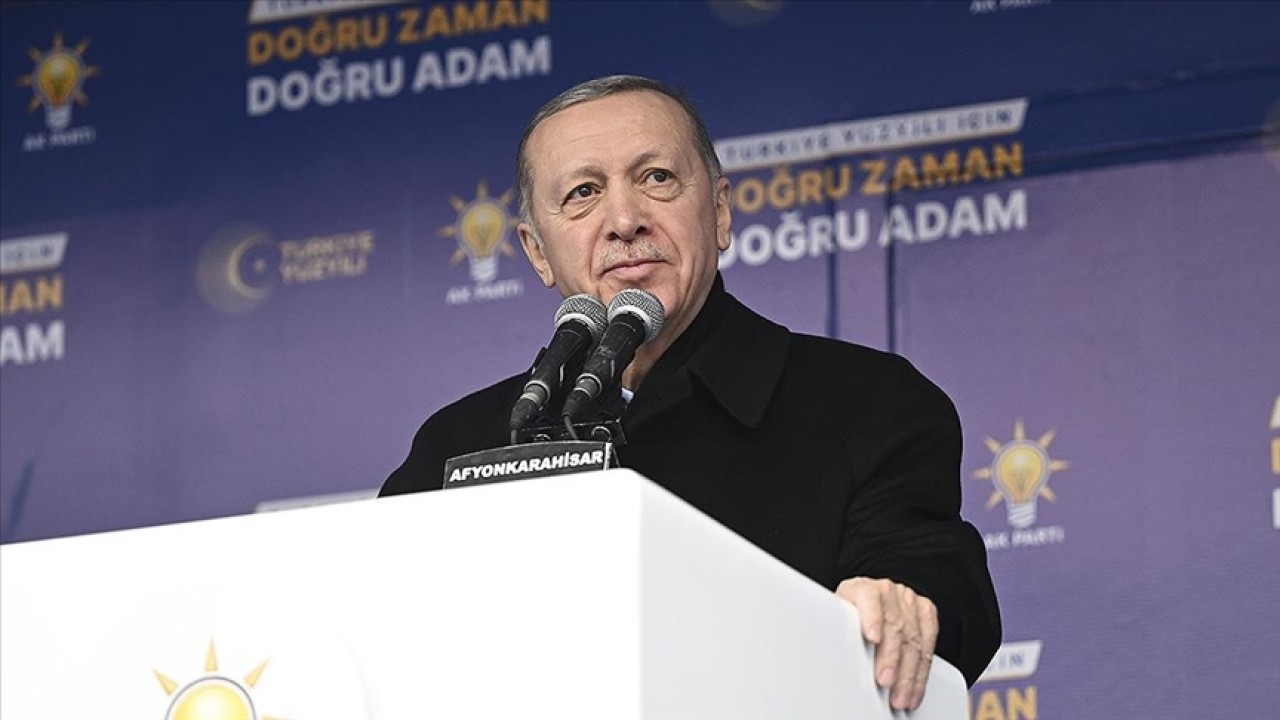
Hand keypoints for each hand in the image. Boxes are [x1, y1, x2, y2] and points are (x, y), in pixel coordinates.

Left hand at [836, 577, 937, 710]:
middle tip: (886, 681)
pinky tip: (915, 687)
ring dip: (909, 673)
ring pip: (914, 638)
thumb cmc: (850, 618)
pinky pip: (929, 642)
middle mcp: (886, 591)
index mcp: (861, 589)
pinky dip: (922, 671)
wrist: (865, 605)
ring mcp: (908, 600)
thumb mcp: (837, 622)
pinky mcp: (925, 611)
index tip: (873, 638)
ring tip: (901, 695)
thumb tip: (836, 662)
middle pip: (895, 625)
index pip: (869, 598)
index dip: (872, 618)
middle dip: (892, 658)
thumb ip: (841, 633)